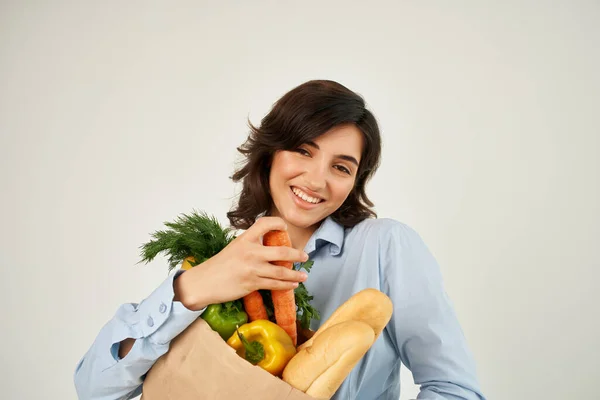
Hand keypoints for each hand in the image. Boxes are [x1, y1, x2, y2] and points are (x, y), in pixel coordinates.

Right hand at [174, 216, 308, 310]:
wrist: (204, 282)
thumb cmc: (218, 266)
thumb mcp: (234, 248)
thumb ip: (250, 245)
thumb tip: (269, 248)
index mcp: (244, 239)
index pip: (264, 224)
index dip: (278, 223)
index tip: (285, 228)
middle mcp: (250, 251)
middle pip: (281, 251)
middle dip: (297, 255)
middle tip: (305, 257)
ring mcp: (252, 268)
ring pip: (281, 271)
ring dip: (295, 275)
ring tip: (303, 276)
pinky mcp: (252, 284)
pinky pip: (274, 284)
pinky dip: (286, 285)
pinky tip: (292, 285)